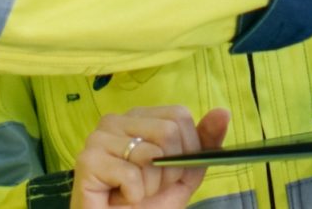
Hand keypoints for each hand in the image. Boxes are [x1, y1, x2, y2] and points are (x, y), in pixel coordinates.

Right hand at [70, 106, 230, 208]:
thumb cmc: (148, 202)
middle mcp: (116, 120)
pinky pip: (130, 174)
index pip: (179, 115)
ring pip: (149, 155)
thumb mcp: (185, 174)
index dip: (187, 149)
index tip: (173, 172)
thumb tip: (223, 112)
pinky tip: (120, 197)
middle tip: (151, 186)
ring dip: (151, 186)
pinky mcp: (88, 160)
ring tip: (134, 193)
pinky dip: (134, 195)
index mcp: (140, 117)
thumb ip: (205, 143)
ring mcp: (99, 138)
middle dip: (169, 171)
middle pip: (167, 132)